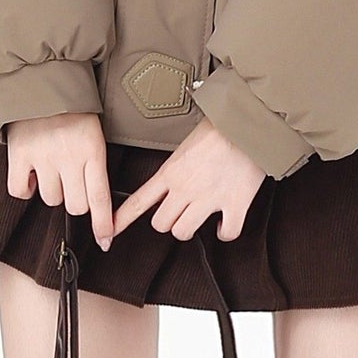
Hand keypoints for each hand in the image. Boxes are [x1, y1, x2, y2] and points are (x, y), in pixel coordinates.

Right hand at [3, 110, 113, 251]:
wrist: (39, 80)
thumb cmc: (71, 110)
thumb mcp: (94, 133)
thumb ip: (94, 164)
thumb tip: (97, 204)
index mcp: (92, 151)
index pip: (100, 198)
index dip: (103, 224)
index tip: (105, 241)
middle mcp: (68, 157)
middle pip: (75, 206)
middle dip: (76, 201)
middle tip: (72, 182)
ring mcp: (42, 157)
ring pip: (50, 199)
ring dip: (52, 189)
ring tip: (51, 166)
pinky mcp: (18, 155)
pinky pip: (20, 191)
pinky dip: (24, 188)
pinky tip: (29, 174)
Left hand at [111, 120, 266, 243]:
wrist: (247, 124)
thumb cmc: (219, 127)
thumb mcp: (185, 145)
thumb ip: (176, 165)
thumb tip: (175, 175)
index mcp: (170, 172)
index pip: (139, 201)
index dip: (122, 219)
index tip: (110, 230)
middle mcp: (186, 189)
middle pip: (161, 224)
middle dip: (168, 221)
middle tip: (178, 212)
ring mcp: (209, 199)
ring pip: (184, 232)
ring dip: (189, 228)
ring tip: (198, 218)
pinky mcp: (235, 204)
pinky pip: (226, 233)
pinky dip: (224, 232)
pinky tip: (222, 225)